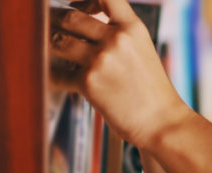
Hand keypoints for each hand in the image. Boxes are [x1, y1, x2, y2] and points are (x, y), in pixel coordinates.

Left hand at [50, 0, 195, 148]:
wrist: (161, 122)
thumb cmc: (152, 91)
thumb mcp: (142, 50)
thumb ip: (117, 34)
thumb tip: (84, 23)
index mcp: (133, 28)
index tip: (77, 5)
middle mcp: (117, 39)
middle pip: (70, 17)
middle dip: (56, 22)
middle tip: (53, 28)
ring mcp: (101, 59)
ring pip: (58, 41)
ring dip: (50, 46)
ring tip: (51, 50)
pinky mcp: (88, 82)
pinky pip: (57, 72)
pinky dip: (53, 75)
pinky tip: (55, 77)